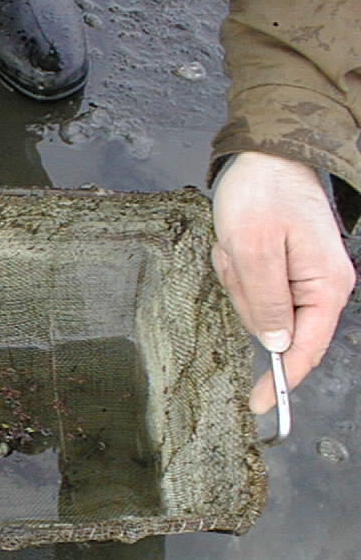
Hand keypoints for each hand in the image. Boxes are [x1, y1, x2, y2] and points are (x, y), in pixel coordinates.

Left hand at [212, 151, 355, 413]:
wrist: (265, 155)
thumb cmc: (262, 195)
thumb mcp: (254, 249)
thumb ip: (265, 302)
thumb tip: (275, 346)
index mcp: (325, 287)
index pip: (305, 349)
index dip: (280, 379)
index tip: (257, 405)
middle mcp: (319, 287)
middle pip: (271, 326)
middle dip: (245, 296)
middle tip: (237, 257)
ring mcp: (299, 278)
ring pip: (253, 305)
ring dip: (237, 277)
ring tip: (237, 244)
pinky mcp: (279, 268)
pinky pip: (248, 285)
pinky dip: (234, 267)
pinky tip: (236, 243)